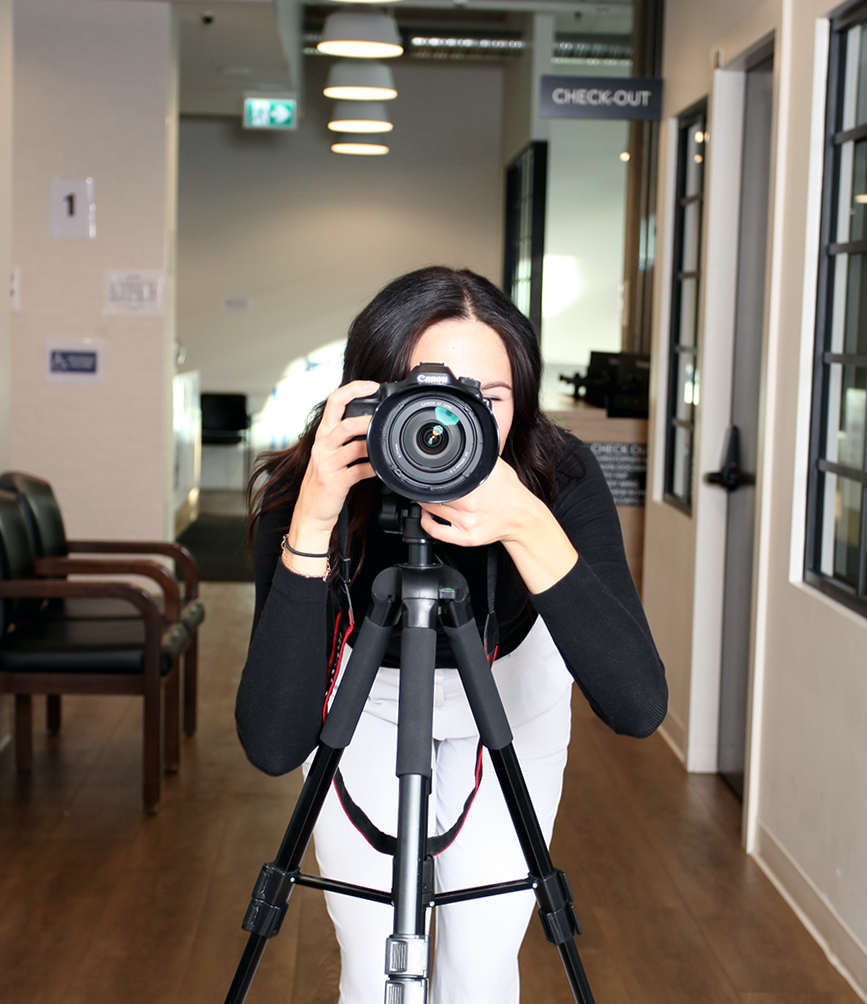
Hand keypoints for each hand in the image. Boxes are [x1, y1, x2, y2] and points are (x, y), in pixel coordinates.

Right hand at [287, 381, 378, 564]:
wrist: (310, 509)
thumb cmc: (325, 478)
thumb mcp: (329, 452)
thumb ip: (344, 436)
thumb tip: (370, 420)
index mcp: (322, 434)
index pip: (333, 402)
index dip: (353, 389)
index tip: (372, 385)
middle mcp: (322, 446)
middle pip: (344, 423)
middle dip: (367, 420)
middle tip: (383, 419)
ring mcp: (327, 464)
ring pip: (355, 447)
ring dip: (373, 445)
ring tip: (384, 445)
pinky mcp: (334, 482)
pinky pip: (359, 471)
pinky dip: (373, 468)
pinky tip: (380, 468)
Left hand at [417, 458, 578, 593]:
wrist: (523, 517)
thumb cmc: (510, 492)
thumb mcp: (496, 467)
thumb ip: (477, 457)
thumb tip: (460, 445)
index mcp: (475, 487)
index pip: (439, 480)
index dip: (428, 477)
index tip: (426, 474)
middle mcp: (470, 506)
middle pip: (432, 496)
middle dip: (426, 490)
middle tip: (426, 486)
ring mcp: (468, 524)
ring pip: (431, 511)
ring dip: (424, 504)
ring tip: (427, 498)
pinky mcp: (467, 538)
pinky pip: (436, 532)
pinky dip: (426, 523)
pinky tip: (428, 516)